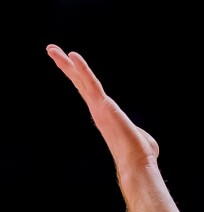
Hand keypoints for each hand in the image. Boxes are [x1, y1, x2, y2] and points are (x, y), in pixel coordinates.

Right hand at [46, 44, 159, 170]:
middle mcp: (98, 109)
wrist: (138, 163)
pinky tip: (73, 55)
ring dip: (65, 63)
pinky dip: (83, 69)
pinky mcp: (104, 105)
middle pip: (79, 82)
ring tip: (51, 48)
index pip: (88, 90)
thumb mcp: (141, 138)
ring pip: (80, 80)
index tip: (69, 63)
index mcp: (104, 113)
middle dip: (65, 65)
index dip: (78, 76)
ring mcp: (99, 107)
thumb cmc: (141, 154)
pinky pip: (92, 83)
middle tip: (51, 50)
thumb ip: (138, 132)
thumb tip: (143, 140)